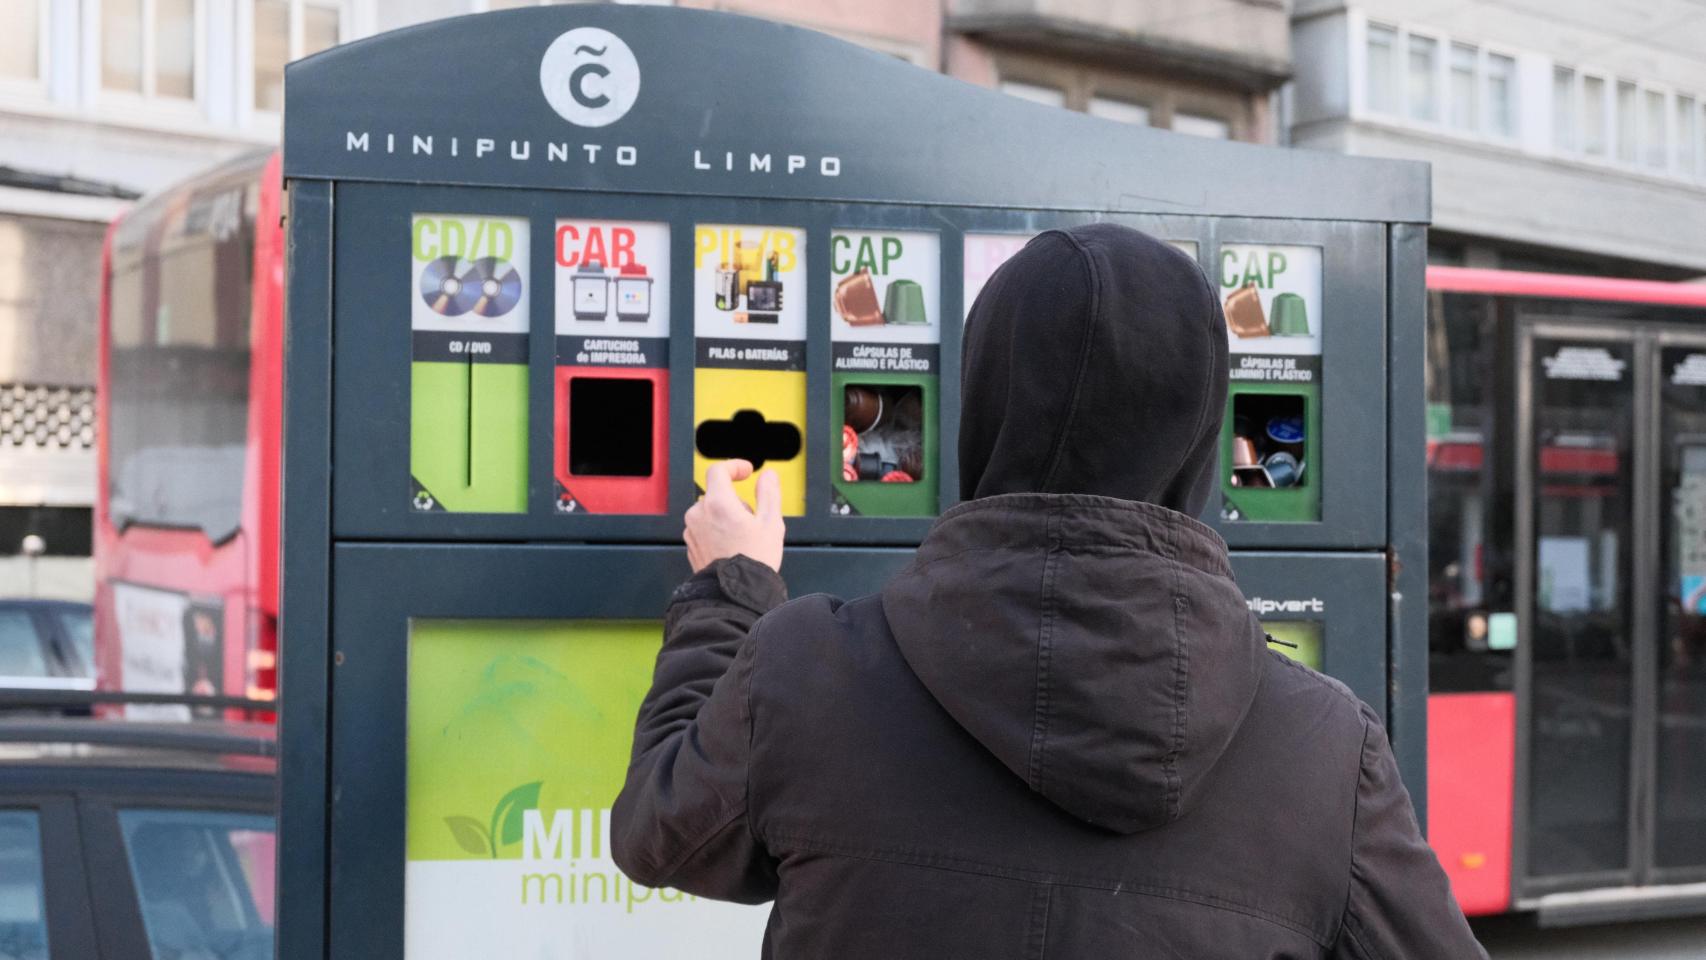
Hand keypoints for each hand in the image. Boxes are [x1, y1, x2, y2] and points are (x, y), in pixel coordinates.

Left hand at [685, 459, 784, 573]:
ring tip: (743, 537)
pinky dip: (716, 531)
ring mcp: (692, 530)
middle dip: (735, 501)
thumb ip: (769, 493)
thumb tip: (768, 477)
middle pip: (716, 494)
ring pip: (710, 512)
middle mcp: (699, 514)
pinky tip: (732, 546)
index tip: (746, 472)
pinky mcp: (690, 545)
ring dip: (725, 516)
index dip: (734, 467)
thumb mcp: (771, 522)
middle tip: (752, 519)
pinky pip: (703, 528)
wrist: (735, 593)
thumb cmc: (753, 560)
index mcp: (718, 503)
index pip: (719, 470)